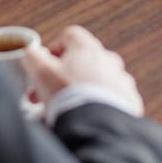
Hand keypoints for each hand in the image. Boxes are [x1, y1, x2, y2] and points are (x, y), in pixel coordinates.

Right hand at [22, 25, 143, 115]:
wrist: (96, 126)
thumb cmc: (68, 96)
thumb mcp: (41, 72)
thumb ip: (33, 56)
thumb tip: (32, 50)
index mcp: (87, 48)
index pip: (70, 36)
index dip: (55, 48)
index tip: (46, 65)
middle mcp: (108, 59)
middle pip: (84, 60)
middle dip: (65, 75)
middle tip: (49, 93)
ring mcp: (121, 80)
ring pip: (99, 80)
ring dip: (84, 90)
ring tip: (69, 109)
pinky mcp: (129, 100)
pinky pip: (113, 98)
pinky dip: (101, 104)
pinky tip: (88, 116)